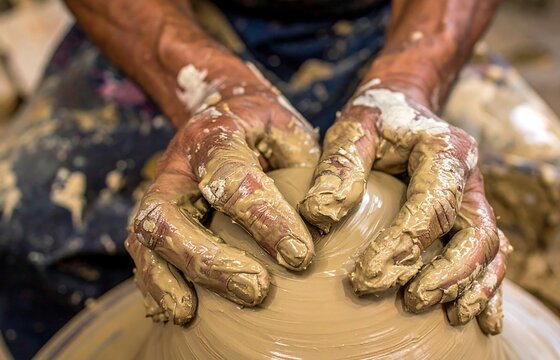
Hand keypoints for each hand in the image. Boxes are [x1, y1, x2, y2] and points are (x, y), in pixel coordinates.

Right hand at [126, 61, 319, 324]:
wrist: (225, 115)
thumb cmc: (267, 131)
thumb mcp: (294, 135)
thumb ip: (314, 169)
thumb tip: (324, 218)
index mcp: (216, 135)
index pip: (231, 179)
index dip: (265, 219)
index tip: (301, 256)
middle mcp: (177, 165)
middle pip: (167, 214)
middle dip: (209, 259)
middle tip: (256, 290)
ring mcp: (159, 193)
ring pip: (145, 239)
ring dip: (170, 279)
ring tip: (192, 313)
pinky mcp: (153, 219)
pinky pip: (142, 256)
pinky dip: (157, 286)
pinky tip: (180, 312)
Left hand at [299, 80, 509, 333]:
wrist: (403, 107)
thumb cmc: (375, 119)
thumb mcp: (352, 127)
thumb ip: (339, 166)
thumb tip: (318, 215)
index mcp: (445, 150)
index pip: (430, 205)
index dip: (403, 246)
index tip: (365, 280)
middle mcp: (470, 177)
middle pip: (476, 232)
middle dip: (449, 274)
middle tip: (410, 302)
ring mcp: (476, 199)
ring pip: (491, 249)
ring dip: (471, 286)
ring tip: (448, 317)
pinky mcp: (472, 218)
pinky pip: (493, 256)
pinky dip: (489, 289)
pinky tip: (480, 323)